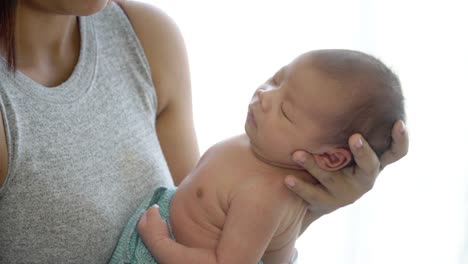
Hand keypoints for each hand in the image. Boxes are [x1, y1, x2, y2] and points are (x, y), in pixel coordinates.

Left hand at [137, 205, 170, 249]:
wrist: (161, 246)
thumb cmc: (156, 230)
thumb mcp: (154, 216)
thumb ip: (153, 209)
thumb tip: (154, 206)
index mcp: (140, 224)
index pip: (144, 214)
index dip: (150, 209)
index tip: (156, 206)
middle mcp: (142, 231)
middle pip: (147, 220)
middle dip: (152, 216)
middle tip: (159, 212)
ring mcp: (148, 237)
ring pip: (151, 226)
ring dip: (156, 223)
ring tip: (162, 220)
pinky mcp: (154, 241)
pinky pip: (156, 232)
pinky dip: (159, 229)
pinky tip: (164, 228)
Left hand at [285, 120, 407, 215]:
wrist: (318, 195)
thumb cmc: (335, 158)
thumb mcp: (344, 143)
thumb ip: (347, 121)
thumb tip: (339, 73)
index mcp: (374, 161)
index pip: (397, 152)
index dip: (400, 139)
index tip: (398, 122)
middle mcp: (365, 178)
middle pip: (370, 166)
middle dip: (363, 152)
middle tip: (355, 137)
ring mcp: (346, 192)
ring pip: (333, 178)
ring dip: (315, 164)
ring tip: (297, 153)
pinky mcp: (326, 202)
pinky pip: (312, 194)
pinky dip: (300, 186)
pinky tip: (287, 178)